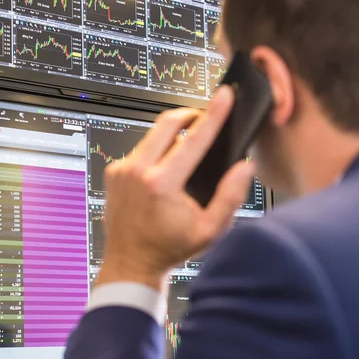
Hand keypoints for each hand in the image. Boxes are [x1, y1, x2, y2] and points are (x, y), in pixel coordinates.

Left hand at [96, 86, 254, 290]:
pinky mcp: (114, 172)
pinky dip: (154, 153)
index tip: (224, 96)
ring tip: (184, 153)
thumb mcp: (209, 230)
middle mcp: (137, 171)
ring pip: (151, 136)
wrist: (131, 262)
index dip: (214, 114)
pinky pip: (139, 150)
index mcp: (162, 184)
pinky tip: (162, 172)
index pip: (194, 139)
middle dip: (189, 115)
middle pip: (167, 123)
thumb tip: (244, 167)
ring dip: (171, 136)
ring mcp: (122, 170)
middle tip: (203, 118)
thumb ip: (231, 196)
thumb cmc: (168, 248)